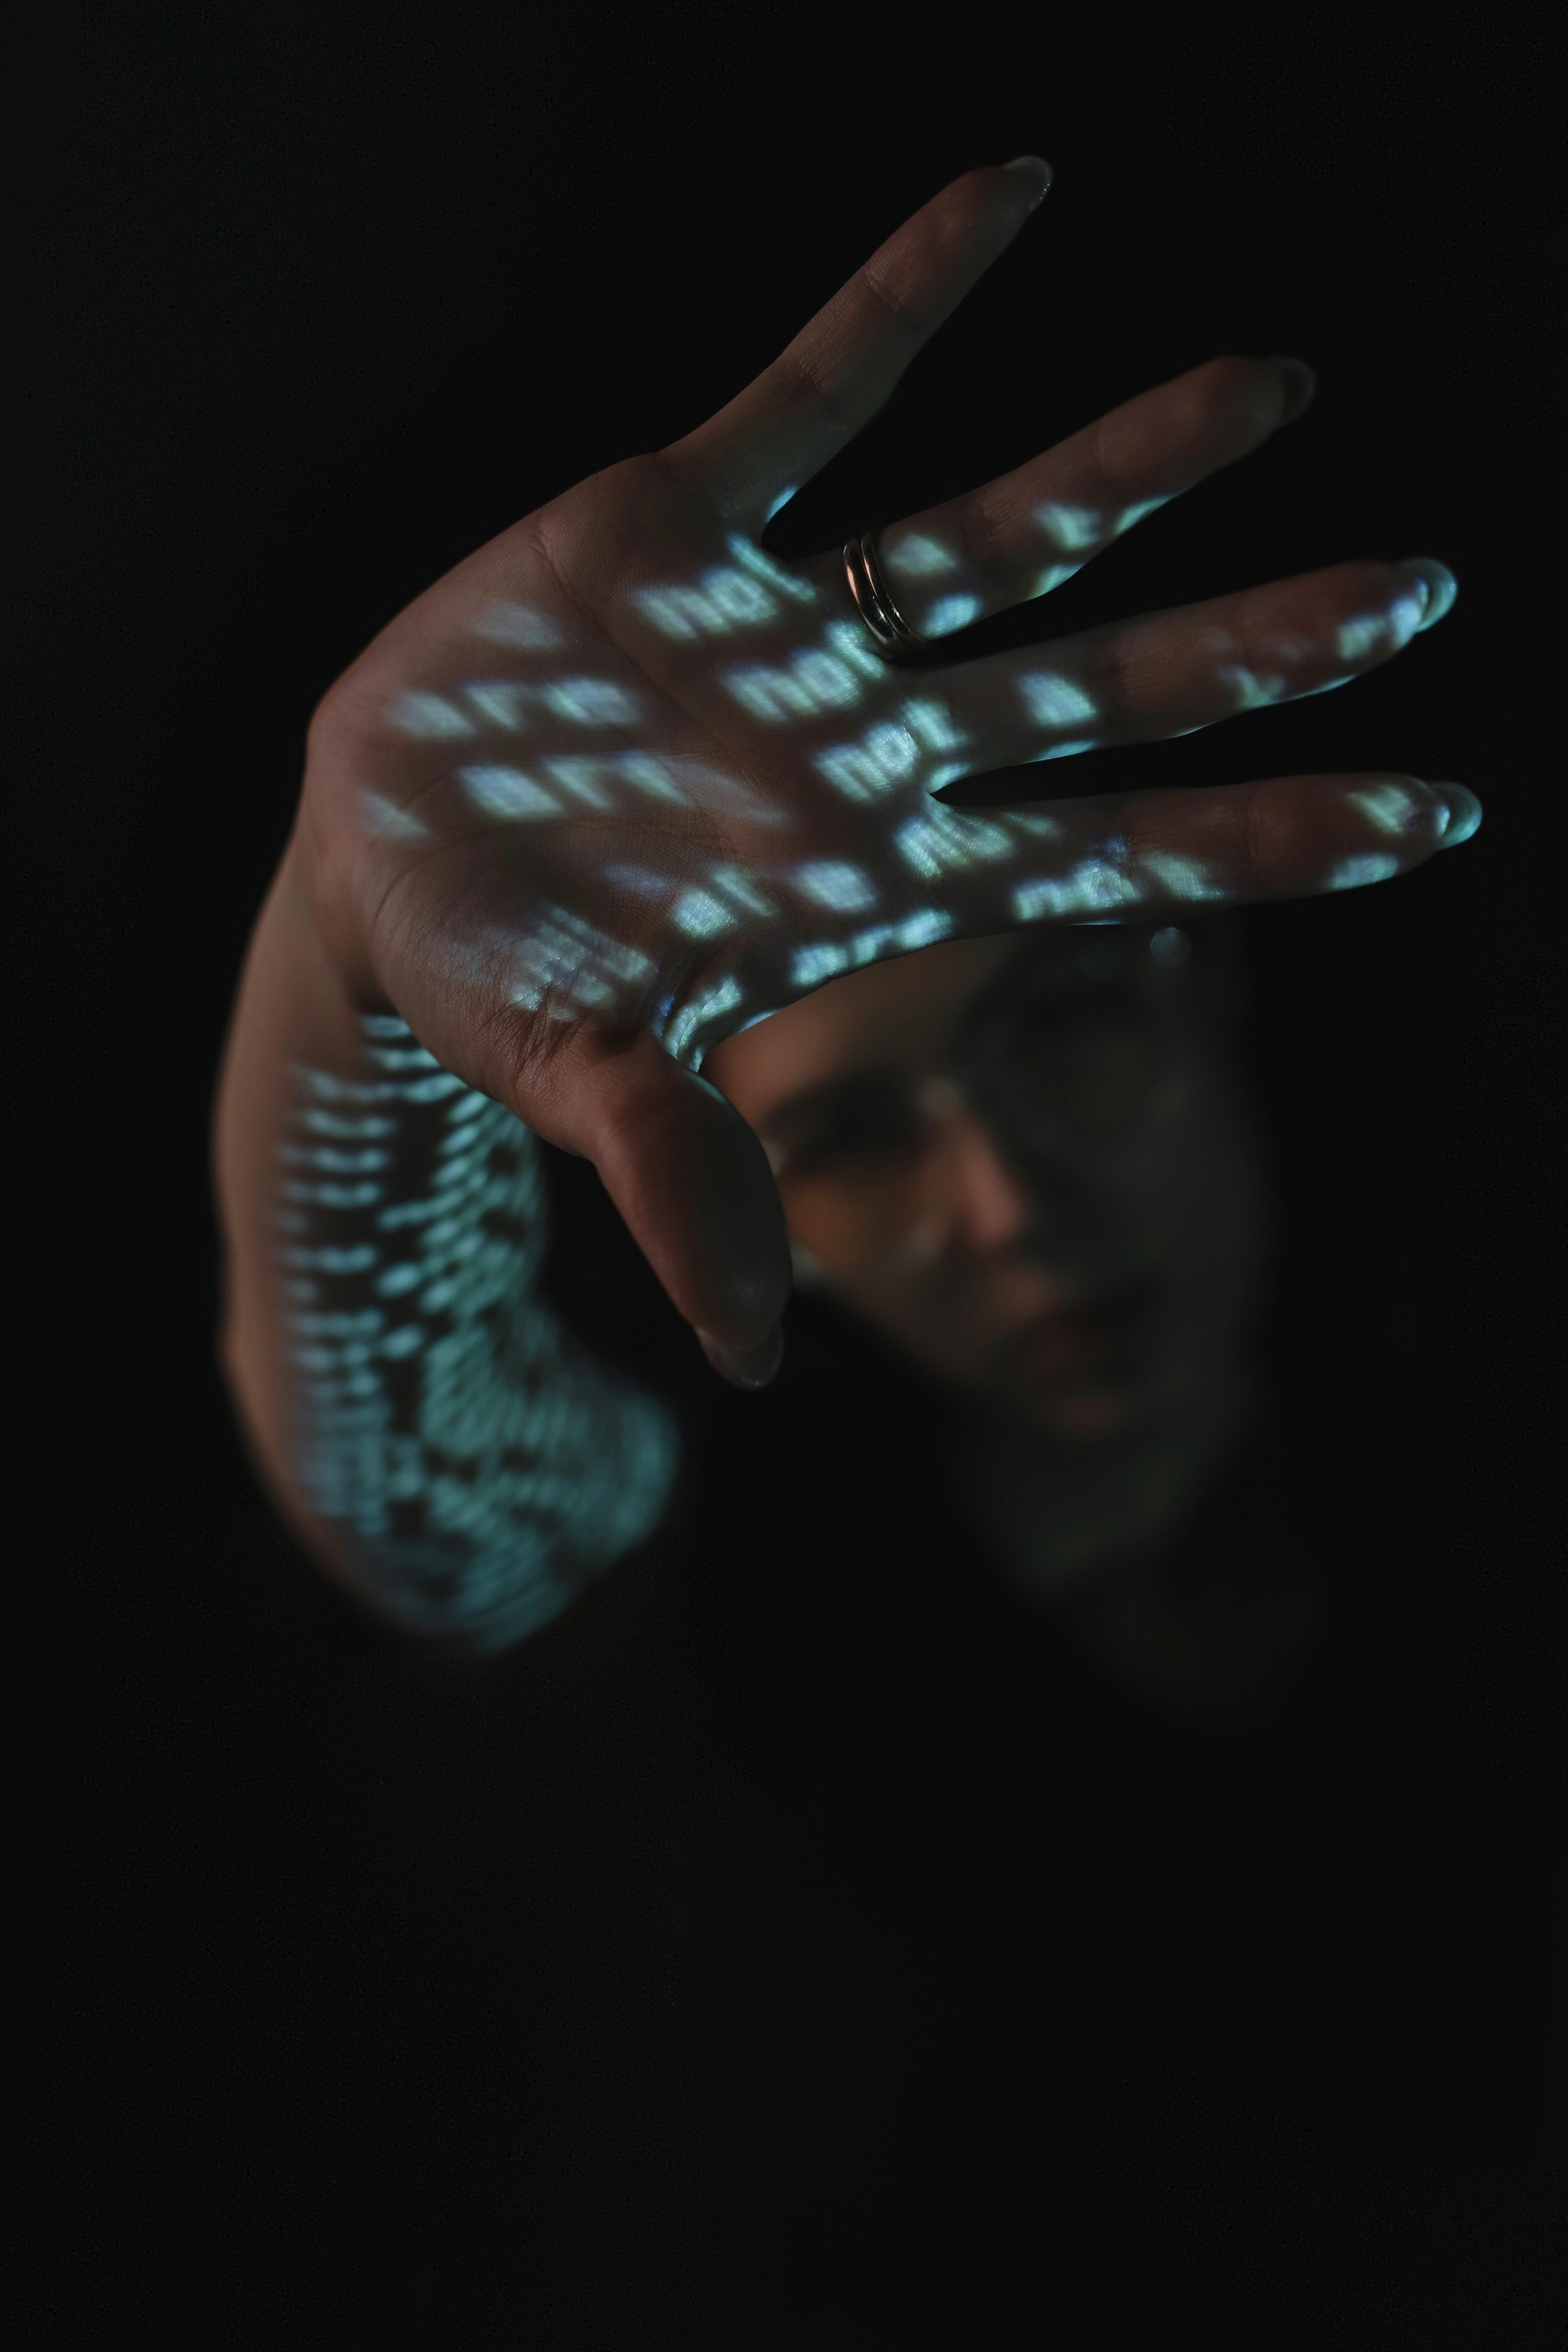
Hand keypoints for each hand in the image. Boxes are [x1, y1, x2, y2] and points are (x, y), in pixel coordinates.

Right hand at [297, 157, 1472, 1382]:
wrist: (389, 864)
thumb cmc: (510, 992)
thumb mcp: (587, 1085)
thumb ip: (682, 1181)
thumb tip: (752, 1355)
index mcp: (877, 878)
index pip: (1111, 860)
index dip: (1272, 843)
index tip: (1438, 820)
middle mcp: (873, 745)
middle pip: (1098, 692)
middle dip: (1250, 655)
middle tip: (1420, 593)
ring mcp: (794, 632)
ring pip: (996, 536)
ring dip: (1129, 466)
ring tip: (1276, 393)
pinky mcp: (690, 520)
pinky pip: (820, 395)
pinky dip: (901, 301)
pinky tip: (1010, 194)